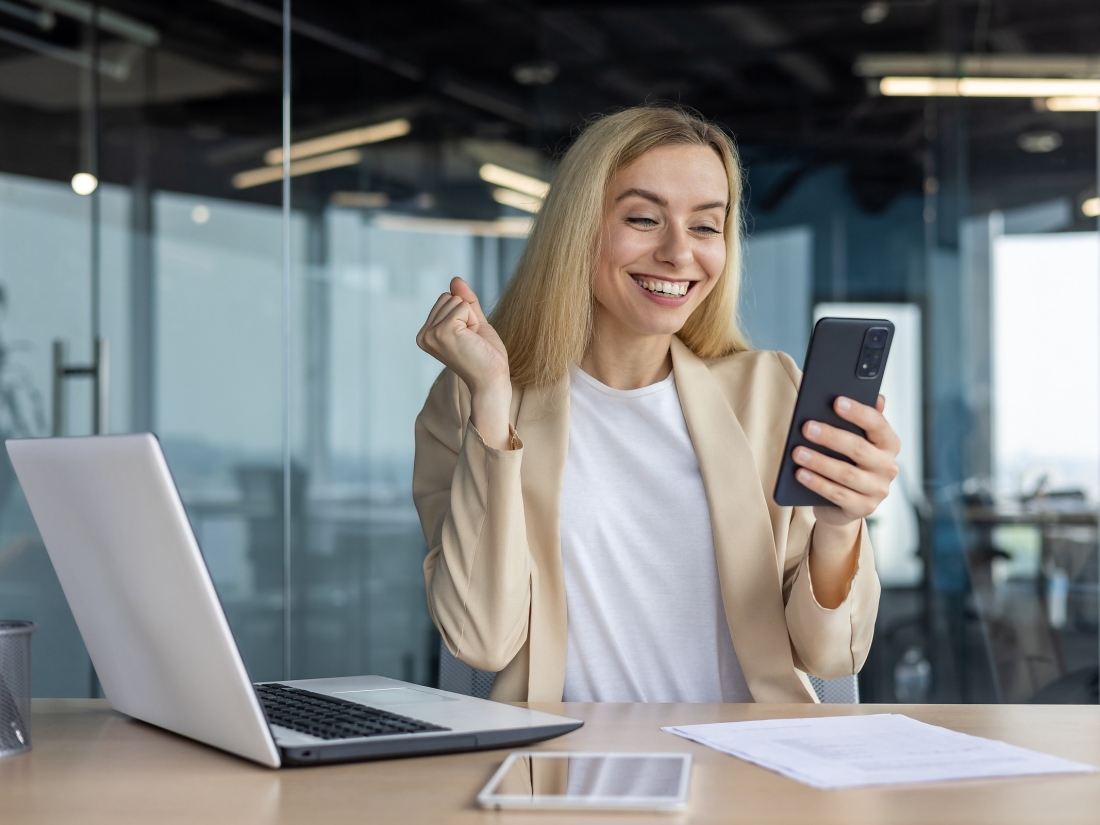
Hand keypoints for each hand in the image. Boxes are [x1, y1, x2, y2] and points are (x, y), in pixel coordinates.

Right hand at [416, 277, 512, 448]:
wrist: (492, 379)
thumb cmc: (485, 356)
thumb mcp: (474, 323)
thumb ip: (464, 302)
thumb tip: (455, 279)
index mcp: (425, 334)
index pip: (445, 299)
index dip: (465, 314)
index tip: (468, 338)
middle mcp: (423, 335)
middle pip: (449, 297)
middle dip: (468, 314)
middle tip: (472, 340)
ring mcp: (431, 334)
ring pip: (456, 300)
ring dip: (472, 319)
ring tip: (472, 342)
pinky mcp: (443, 331)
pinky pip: (463, 306)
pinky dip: (474, 321)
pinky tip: (472, 341)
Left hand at [792, 395, 900, 526]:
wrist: (842, 503)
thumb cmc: (846, 462)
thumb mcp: (853, 440)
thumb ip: (858, 419)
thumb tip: (874, 396)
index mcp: (888, 444)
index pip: (878, 424)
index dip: (858, 412)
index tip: (836, 402)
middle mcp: (888, 467)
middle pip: (859, 449)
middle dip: (831, 437)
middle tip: (806, 427)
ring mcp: (878, 490)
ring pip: (846, 474)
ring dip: (819, 462)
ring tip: (797, 452)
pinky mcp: (863, 508)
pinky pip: (837, 495)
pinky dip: (817, 483)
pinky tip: (800, 474)